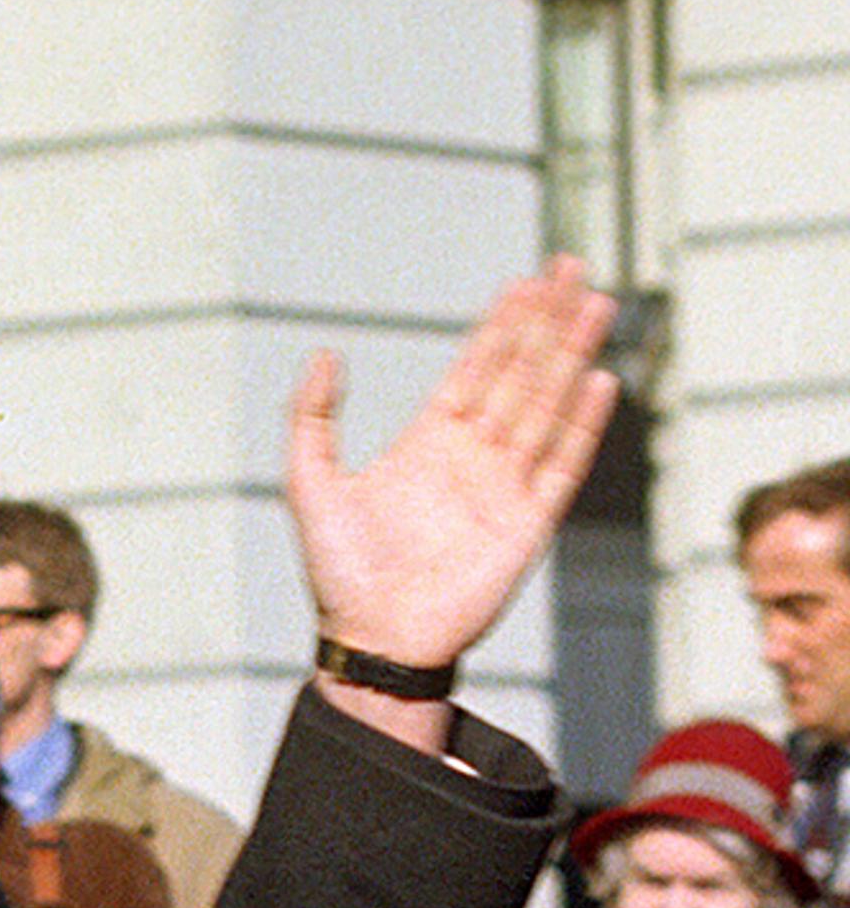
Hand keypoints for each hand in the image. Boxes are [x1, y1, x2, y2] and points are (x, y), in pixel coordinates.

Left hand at [286, 257, 617, 678]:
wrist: (371, 638)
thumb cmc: (338, 570)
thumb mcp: (308, 481)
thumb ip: (312, 417)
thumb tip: (323, 353)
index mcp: (428, 442)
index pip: (475, 368)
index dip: (501, 325)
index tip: (525, 281)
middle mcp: (473, 456)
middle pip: (520, 374)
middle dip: (546, 322)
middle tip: (571, 268)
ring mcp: (505, 487)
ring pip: (547, 406)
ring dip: (570, 356)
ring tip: (594, 306)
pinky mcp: (528, 523)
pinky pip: (563, 465)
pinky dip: (582, 425)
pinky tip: (598, 382)